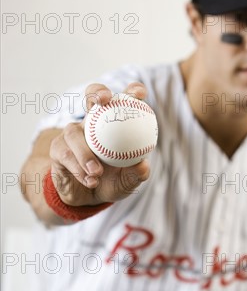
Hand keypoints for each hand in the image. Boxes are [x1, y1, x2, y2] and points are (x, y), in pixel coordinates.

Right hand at [49, 82, 149, 205]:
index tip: (139, 94)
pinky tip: (90, 180)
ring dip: (85, 153)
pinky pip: (66, 154)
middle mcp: (93, 123)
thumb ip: (136, 174)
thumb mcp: (127, 181)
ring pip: (74, 133)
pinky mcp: (58, 149)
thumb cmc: (111, 183)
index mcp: (115, 125)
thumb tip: (143, 165)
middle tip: (104, 101)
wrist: (87, 199)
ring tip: (96, 171)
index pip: (125, 101)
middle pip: (92, 96)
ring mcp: (74, 134)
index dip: (132, 91)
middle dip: (97, 92)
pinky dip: (78, 169)